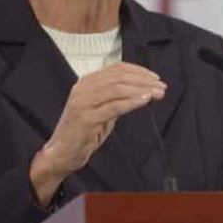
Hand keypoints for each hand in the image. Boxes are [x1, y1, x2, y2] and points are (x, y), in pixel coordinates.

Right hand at [29, 62, 165, 206]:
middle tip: (161, 87)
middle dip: (143, 80)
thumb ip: (118, 99)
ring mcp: (83, 102)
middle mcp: (83, 88)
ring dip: (141, 90)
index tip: (155, 78)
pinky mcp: (85, 118)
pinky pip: (113, 106)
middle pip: (119, 77)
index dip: (138, 71)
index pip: (116, 68)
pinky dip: (131, 102)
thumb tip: (143, 91)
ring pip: (117, 88)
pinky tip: (144, 101)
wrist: (62, 153)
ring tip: (157, 94)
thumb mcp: (103, 110)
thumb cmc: (83, 132)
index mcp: (87, 82)